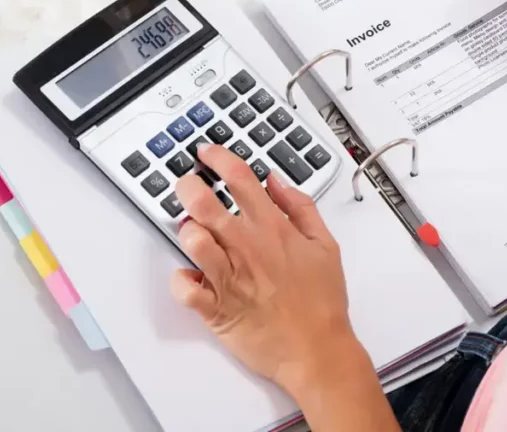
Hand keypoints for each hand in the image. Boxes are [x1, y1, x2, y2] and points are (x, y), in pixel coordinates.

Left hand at [170, 145, 365, 393]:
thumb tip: (276, 181)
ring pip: (191, 240)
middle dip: (187, 186)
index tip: (208, 154)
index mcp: (273, 229)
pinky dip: (180, 280)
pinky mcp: (216, 309)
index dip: (218, 158)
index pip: (239, 178)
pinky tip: (191, 276)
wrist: (318, 352)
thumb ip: (301, 208)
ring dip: (186, 231)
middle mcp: (247, 248)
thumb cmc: (322, 303)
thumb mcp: (326, 246)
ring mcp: (229, 278)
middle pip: (203, 203)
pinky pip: (183, 288)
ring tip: (193, 233)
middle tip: (187, 186)